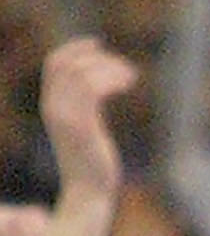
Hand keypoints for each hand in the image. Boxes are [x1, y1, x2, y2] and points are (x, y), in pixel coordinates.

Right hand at [38, 37, 136, 203]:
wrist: (88, 191)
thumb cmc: (92, 162)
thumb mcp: (85, 128)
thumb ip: (86, 107)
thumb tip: (101, 85)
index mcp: (51, 105)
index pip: (54, 64)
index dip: (75, 48)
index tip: (99, 44)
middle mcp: (52, 107)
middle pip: (64, 63)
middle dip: (95, 56)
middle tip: (124, 68)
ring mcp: (64, 117)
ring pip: (79, 73)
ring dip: (109, 67)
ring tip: (131, 77)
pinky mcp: (81, 126)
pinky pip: (92, 88)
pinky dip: (112, 78)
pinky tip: (129, 84)